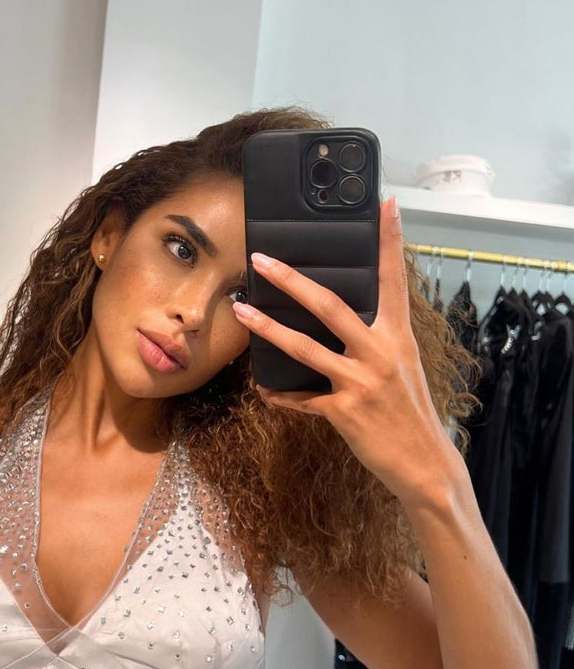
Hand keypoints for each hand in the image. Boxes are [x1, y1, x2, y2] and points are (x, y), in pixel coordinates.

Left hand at [232, 196, 459, 505]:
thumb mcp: (404, 368)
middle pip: (330, 306)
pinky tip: (265, 390)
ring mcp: (361, 382)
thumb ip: (378, 342)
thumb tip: (349, 321)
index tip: (386, 205)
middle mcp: (381, 353)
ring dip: (268, 328)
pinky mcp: (344, 411)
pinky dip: (281, 395)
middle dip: (292, 280)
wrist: (425, 463)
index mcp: (398, 337)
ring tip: (242, 311)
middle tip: (263, 260)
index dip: (390, 242)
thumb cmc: (410, 413)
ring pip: (305, 347)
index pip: (394, 280)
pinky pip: (302, 399)